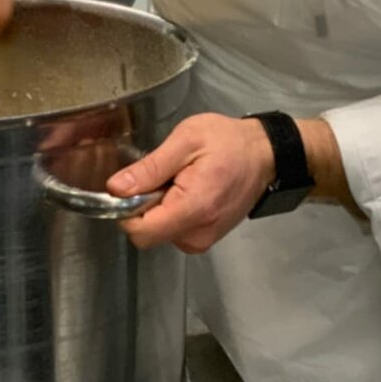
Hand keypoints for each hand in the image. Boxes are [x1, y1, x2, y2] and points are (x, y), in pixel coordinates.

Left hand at [107, 114, 276, 252]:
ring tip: (182, 179)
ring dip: (160, 208)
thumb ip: (150, 168)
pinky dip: (173, 213)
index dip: (127, 210)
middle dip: (146, 205)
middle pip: (147, 233)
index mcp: (193, 209)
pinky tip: (189, 190)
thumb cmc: (228, 141)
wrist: (264, 154)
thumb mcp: (186, 141)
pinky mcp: (205, 239)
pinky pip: (173, 231)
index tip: (136, 185)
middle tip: (167, 175)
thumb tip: (116, 188)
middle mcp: (197, 234)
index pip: (140, 232)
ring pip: (158, 232)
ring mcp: (202, 240)